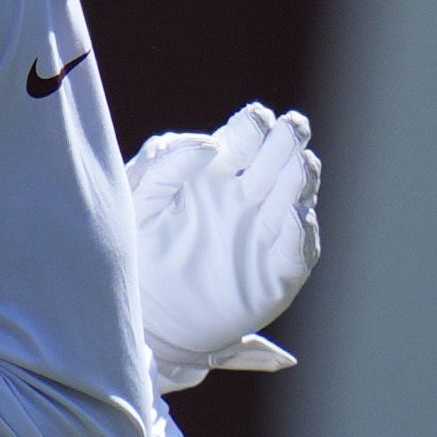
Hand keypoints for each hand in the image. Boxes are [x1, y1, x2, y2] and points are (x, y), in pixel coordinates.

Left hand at [124, 103, 318, 387]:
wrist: (143, 317)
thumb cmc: (136, 250)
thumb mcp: (135, 203)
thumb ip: (161, 167)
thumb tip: (209, 144)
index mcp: (216, 170)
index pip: (245, 136)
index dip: (253, 125)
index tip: (255, 119)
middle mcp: (249, 196)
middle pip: (279, 159)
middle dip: (288, 140)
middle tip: (292, 126)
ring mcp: (266, 231)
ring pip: (294, 197)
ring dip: (300, 179)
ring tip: (300, 164)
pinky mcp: (279, 271)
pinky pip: (297, 249)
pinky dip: (300, 233)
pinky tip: (297, 216)